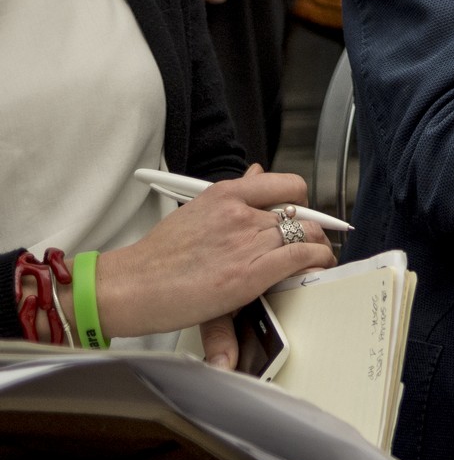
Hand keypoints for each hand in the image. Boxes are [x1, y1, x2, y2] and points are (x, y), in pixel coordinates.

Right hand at [83, 165, 335, 363]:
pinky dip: (317, 261)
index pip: (286, 185)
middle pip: (300, 214)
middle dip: (311, 229)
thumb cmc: (158, 257)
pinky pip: (302, 257)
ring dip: (318, 247)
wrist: (129, 287)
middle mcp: (240, 214)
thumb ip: (235, 194)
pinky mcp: (250, 273)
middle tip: (310, 243)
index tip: (301, 214)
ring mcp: (246, 242)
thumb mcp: (197, 210)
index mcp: (226, 195)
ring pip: (307, 235)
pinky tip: (316, 268)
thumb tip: (258, 172)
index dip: (300, 201)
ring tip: (315, 259)